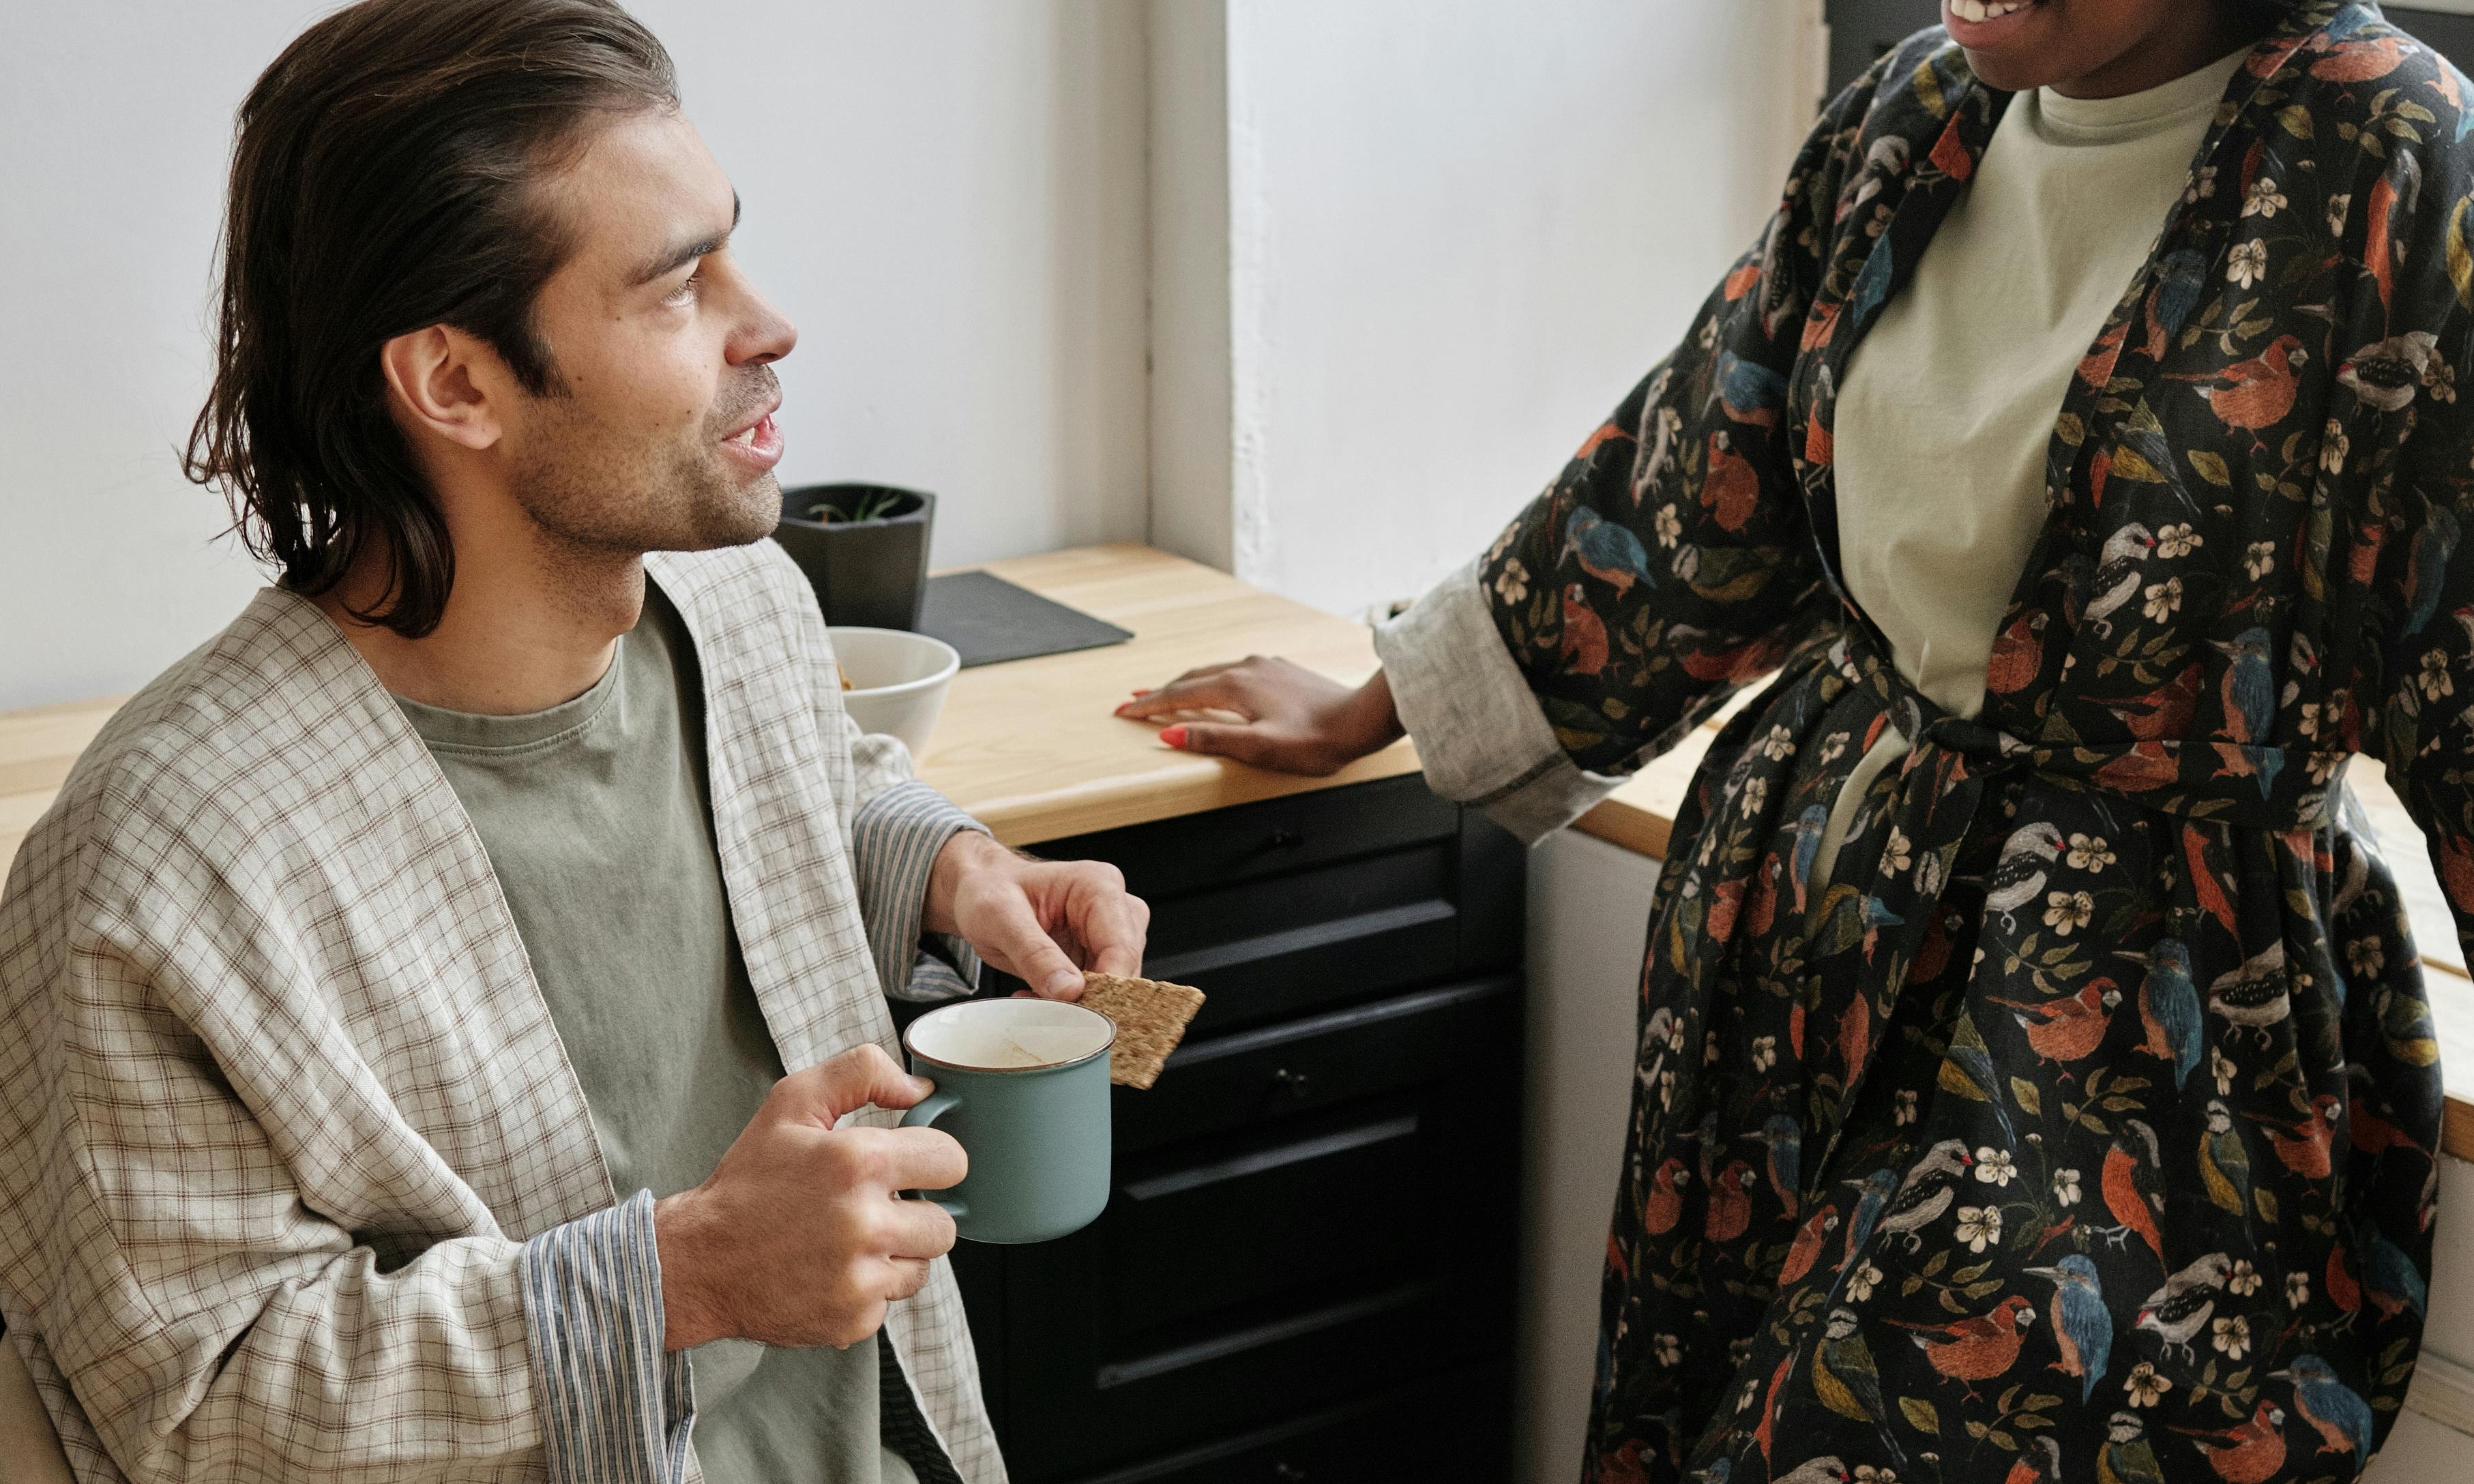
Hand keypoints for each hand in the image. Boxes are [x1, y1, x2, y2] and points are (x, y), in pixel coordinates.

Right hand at [655, 1044, 964, 1350]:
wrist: (698, 1262)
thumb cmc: (748, 1181)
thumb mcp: (791, 1103)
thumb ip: (861, 1073)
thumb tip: (921, 1090)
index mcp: (857, 1162)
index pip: (951, 1160)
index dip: (931, 1161)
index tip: (906, 1167)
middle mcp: (864, 1224)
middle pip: (946, 1222)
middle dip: (916, 1213)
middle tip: (873, 1208)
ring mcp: (860, 1278)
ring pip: (924, 1265)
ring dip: (896, 1254)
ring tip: (848, 1241)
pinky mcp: (853, 1320)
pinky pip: (891, 1301)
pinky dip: (869, 1289)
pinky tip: (831, 1272)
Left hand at [926, 830, 1147, 998]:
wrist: (980, 890)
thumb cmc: (989, 890)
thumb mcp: (1000, 918)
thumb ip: (1034, 953)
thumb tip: (1070, 990)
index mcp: (1099, 886)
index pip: (1121, 947)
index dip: (1105, 987)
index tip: (1075, 1013)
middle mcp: (1116, 907)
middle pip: (1125, 968)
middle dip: (1090, 997)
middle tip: (1046, 1007)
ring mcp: (1111, 932)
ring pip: (1116, 984)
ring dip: (1080, 1001)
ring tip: (1035, 995)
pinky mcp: (1100, 953)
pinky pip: (1100, 988)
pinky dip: (1072, 1000)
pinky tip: (1039, 994)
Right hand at [1114, 657, 1403, 775]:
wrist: (1361, 719)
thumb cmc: (1315, 740)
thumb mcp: (1259, 748)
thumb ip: (1213, 739)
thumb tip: (1169, 735)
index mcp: (1235, 686)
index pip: (1179, 696)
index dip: (1149, 706)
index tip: (1124, 711)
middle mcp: (1246, 667)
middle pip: (1191, 679)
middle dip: (1160, 691)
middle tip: (1134, 701)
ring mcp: (1265, 665)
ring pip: (1213, 672)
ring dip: (1186, 684)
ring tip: (1167, 693)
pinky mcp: (1281, 669)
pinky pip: (1235, 671)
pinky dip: (1213, 680)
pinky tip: (1218, 686)